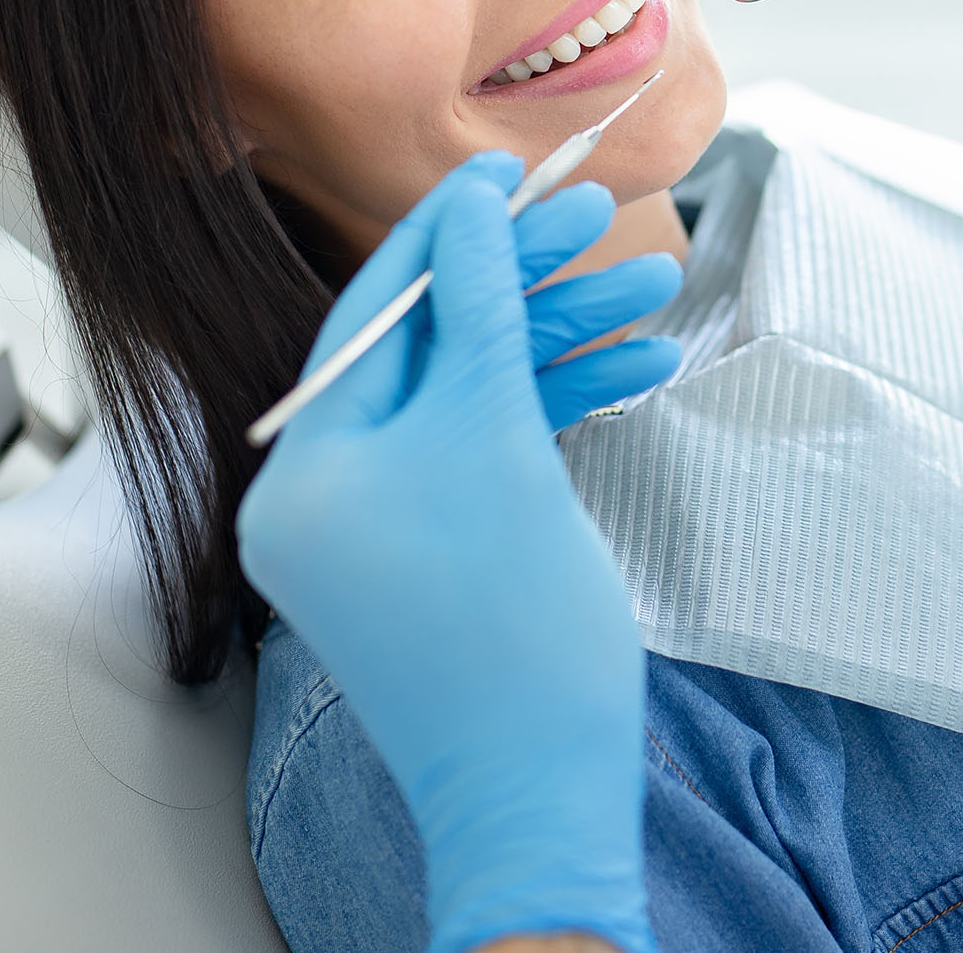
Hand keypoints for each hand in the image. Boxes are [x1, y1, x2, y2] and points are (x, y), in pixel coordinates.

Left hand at [237, 155, 674, 952]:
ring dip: (561, 340)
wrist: (542, 792)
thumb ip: (481, 310)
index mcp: (306, 467)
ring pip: (473, 396)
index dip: (447, 229)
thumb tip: (469, 204)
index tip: (509, 169)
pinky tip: (637, 367)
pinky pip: (488, 454)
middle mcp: (327, 493)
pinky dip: (555, 409)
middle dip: (526, 284)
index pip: (374, 310)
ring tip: (656, 290)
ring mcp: (384, 528)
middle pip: (432, 347)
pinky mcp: (441, 553)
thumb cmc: (508, 627)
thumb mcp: (495, 439)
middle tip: (605, 220)